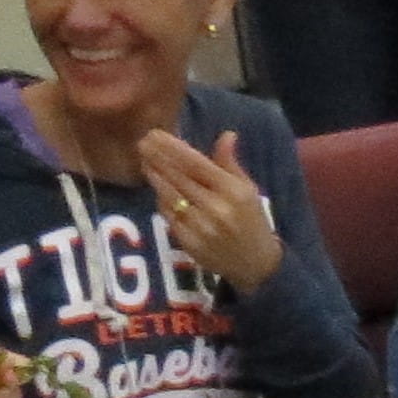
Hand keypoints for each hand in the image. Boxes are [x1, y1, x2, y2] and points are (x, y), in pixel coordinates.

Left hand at [140, 127, 281, 288]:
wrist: (255, 264)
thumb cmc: (252, 221)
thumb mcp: (248, 189)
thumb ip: (231, 164)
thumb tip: (226, 135)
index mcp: (234, 192)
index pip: (196, 164)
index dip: (174, 147)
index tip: (156, 134)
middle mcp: (216, 208)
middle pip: (179, 177)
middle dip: (158, 157)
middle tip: (142, 142)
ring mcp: (200, 226)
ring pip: (170, 195)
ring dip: (154, 175)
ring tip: (144, 160)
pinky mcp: (189, 242)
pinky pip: (169, 215)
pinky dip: (161, 198)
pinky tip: (156, 186)